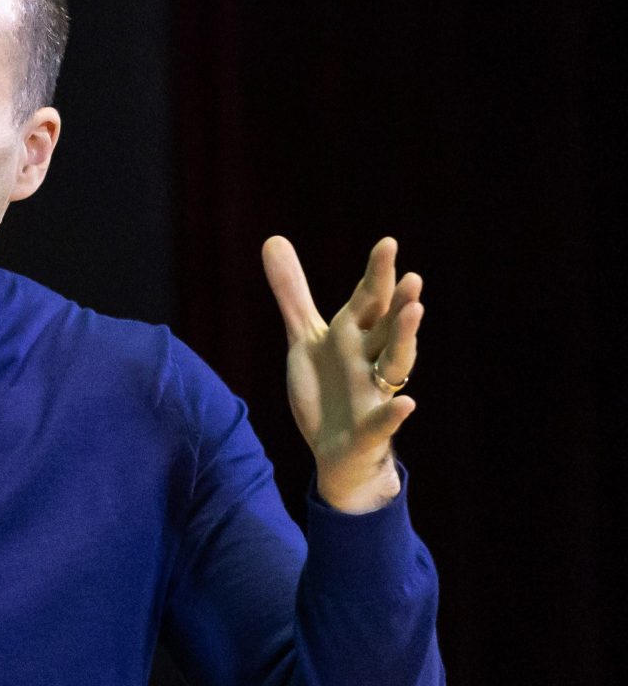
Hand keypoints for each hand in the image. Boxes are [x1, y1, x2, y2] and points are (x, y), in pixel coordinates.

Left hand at [262, 236, 422, 513]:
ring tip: (416, 311)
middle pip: (387, 326)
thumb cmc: (328, 388)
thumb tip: (273, 238)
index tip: (388, 243)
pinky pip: (383, 421)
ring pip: (394, 363)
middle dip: (398, 303)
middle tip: (412, 277)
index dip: (377, 273)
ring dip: (404, 339)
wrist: (336, 450)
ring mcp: (372, 392)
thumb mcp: (305, 338)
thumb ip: (293, 293)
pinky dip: (393, 413)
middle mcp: (368, 358)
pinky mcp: (369, 429)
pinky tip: (407, 404)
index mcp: (352, 335)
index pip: (368, 299)